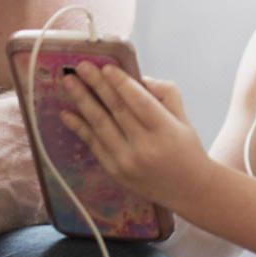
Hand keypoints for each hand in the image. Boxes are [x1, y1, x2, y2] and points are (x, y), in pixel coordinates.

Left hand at [59, 63, 210, 210]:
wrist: (188, 190)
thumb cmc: (186, 149)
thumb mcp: (183, 117)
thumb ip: (165, 93)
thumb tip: (137, 79)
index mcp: (165, 131)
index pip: (139, 102)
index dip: (121, 84)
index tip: (106, 66)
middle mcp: (144, 148)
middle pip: (116, 111)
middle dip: (97, 85)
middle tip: (81, 66)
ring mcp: (126, 162)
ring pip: (100, 126)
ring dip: (82, 101)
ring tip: (69, 82)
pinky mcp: (114, 172)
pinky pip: (93, 145)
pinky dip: (79, 127)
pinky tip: (67, 112)